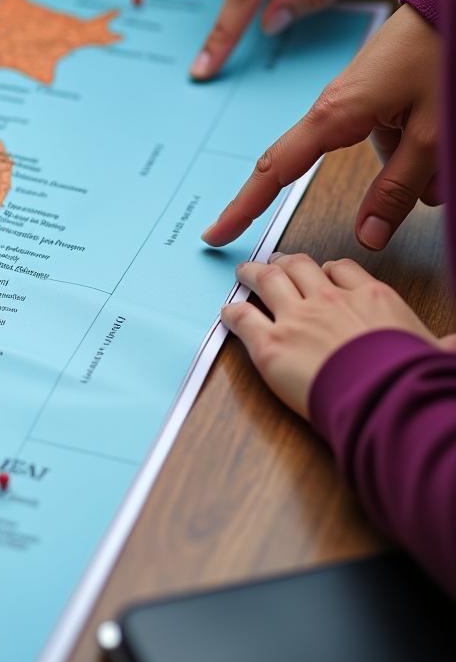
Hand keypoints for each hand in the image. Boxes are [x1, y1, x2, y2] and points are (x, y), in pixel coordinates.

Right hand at [202, 5, 440, 250]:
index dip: (244, 207)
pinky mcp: (370, 96)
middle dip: (291, 194)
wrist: (453, 5)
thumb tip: (368, 236)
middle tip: (262, 223)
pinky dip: (408, 153)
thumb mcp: (430, 136)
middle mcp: (330, 109)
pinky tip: (441, 147)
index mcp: (332, 116)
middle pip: (301, 167)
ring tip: (438, 168)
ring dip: (396, 171)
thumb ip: (398, 189)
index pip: (274, 173)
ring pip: (360, 156)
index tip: (217, 233)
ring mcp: (349, 101)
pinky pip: (380, 138)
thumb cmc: (441, 55)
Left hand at [222, 253, 439, 417]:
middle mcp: (329, 300)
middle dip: (285, 262)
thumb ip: (443, 346)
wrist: (385, 399)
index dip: (326, 270)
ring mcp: (295, 319)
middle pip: (299, 266)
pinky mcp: (270, 344)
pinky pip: (243, 317)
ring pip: (266, 280)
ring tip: (244, 272)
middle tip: (275, 263)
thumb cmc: (413, 379)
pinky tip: (228, 311)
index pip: (342, 269)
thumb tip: (454, 347)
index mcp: (371, 297)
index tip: (320, 273)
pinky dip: (233, 312)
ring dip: (252, 274)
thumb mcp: (438, 354)